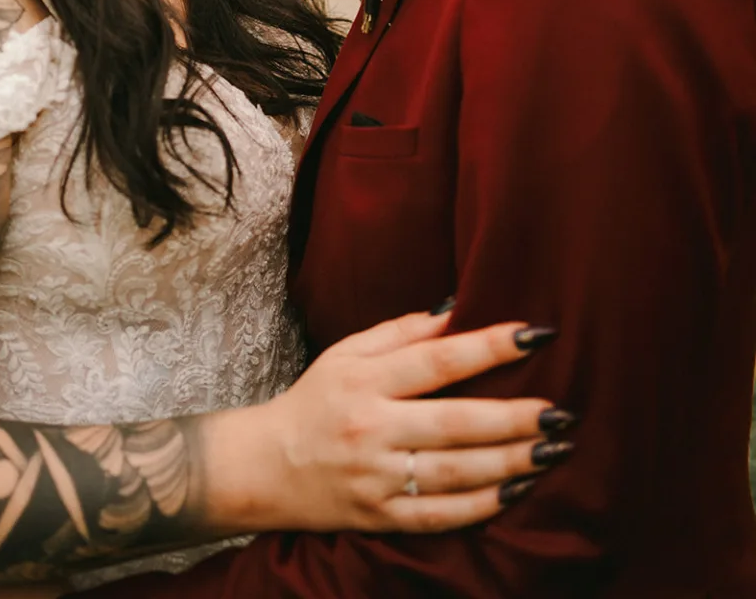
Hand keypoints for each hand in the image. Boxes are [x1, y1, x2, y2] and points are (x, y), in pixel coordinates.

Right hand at [206, 309, 569, 535]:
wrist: (265, 468)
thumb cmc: (315, 400)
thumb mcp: (347, 353)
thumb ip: (401, 333)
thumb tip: (456, 310)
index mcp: (364, 380)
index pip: (437, 360)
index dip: (489, 345)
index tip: (535, 334)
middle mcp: (372, 429)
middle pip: (456, 422)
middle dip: (515, 417)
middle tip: (561, 410)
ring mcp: (377, 478)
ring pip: (456, 473)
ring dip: (512, 462)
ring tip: (554, 449)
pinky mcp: (380, 518)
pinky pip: (441, 515)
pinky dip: (482, 506)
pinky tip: (518, 491)